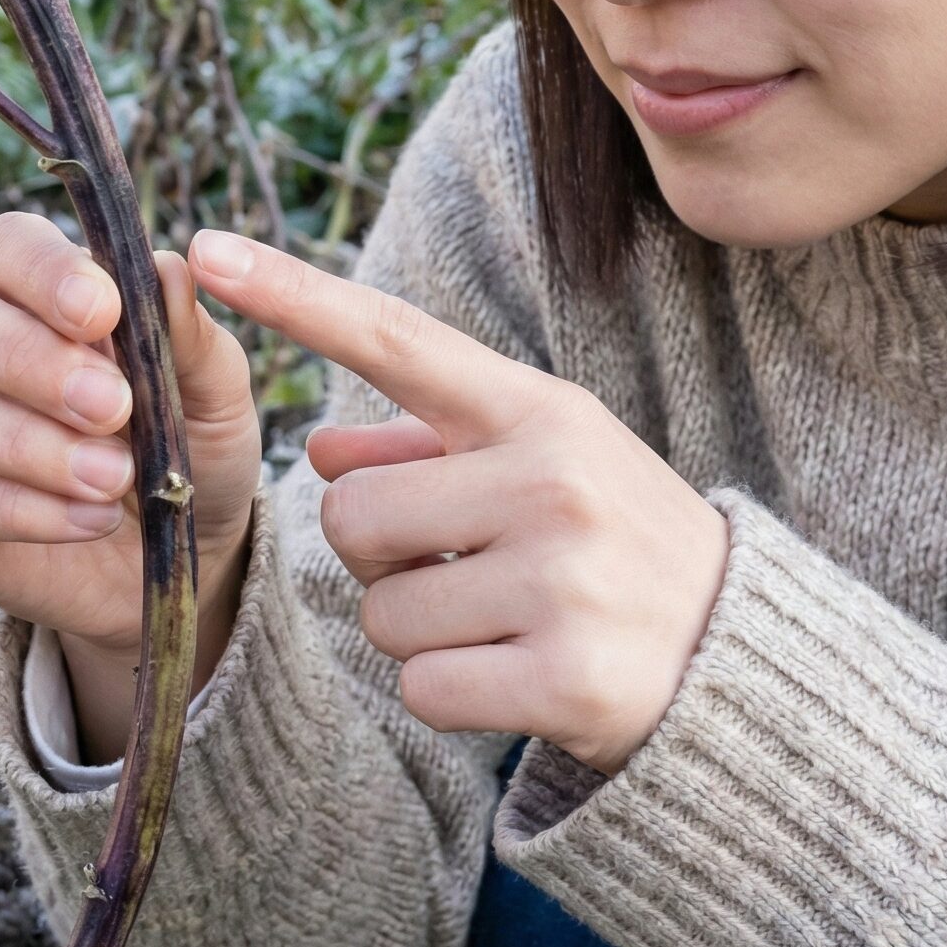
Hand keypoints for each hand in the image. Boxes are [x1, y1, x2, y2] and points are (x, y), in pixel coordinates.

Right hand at [0, 212, 261, 654]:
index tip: (105, 312)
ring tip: (114, 479)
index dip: (42, 270)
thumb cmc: (189, 444)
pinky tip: (90, 519)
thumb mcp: (214, 393)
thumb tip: (171, 269)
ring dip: (22, 442)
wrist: (184, 555)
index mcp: (27, 289)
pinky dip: (19, 508)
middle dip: (18, 355)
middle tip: (111, 405)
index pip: (3, 244)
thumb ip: (191, 337)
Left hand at [186, 230, 728, 774]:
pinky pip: (420, 688)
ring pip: (380, 612)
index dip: (293, 294)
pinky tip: (517, 678)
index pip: (395, 338)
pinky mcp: (564, 677)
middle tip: (459, 567)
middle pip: (349, 512)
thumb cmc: (617, 544)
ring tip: (503, 622)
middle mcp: (550, 480)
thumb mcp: (543, 467)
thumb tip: (320, 446)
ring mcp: (560, 579)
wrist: (743, 658)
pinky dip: (448, 695)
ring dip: (416, 632)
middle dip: (377, 554)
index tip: (204, 251)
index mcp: (540, 411)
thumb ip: (428, 450)